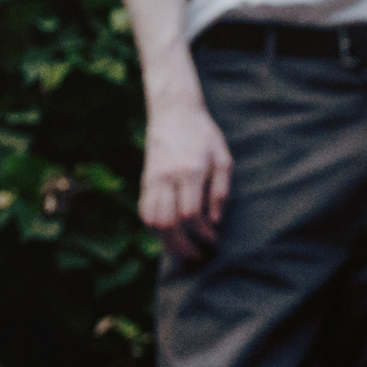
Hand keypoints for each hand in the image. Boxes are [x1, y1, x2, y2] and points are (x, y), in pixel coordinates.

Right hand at [139, 94, 232, 260]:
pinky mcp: (145, 178)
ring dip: (166, 241)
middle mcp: (166, 177)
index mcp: (189, 171)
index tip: (214, 239)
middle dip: (182, 245)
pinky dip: (154, 228)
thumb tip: (215, 221)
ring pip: (151, 219)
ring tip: (182, 250)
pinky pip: (144, 210)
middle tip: (198, 255)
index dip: (202, 233)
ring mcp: (152, 178)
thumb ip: (220, 191)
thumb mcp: (223, 159)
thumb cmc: (204, 135)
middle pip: (167, 222)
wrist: (174, 111)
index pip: (190, 214)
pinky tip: (168, 235)